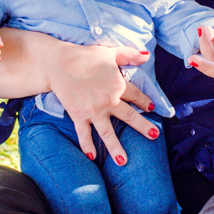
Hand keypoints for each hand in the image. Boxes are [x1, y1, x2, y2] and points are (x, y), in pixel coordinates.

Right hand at [47, 43, 158, 162]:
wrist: (59, 63)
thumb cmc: (85, 56)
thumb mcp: (110, 52)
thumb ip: (129, 54)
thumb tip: (146, 55)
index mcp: (118, 85)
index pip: (136, 95)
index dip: (145, 101)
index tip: (151, 108)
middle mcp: (108, 101)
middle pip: (129, 116)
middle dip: (143, 127)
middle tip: (154, 136)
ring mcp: (94, 111)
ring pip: (108, 133)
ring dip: (116, 148)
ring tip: (124, 162)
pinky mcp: (79, 116)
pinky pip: (84, 134)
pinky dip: (87, 145)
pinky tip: (92, 156)